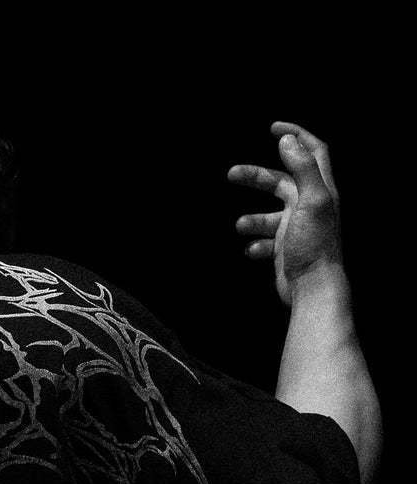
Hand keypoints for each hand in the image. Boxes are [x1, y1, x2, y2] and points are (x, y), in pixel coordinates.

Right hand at [227, 122, 342, 306]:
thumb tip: (287, 140)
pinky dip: (255, 244)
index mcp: (320, 190)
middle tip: (231, 174)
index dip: (296, 135)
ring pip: (269, 214)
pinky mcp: (286, 249)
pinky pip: (265, 241)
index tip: (273, 128)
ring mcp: (296, 228)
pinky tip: (251, 250)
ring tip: (240, 226)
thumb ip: (302, 167)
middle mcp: (309, 206)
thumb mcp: (312, 199)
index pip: (313, 151)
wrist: (312, 287)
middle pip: (281, 181)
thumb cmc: (314, 244)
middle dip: (257, 177)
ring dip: (252, 218)